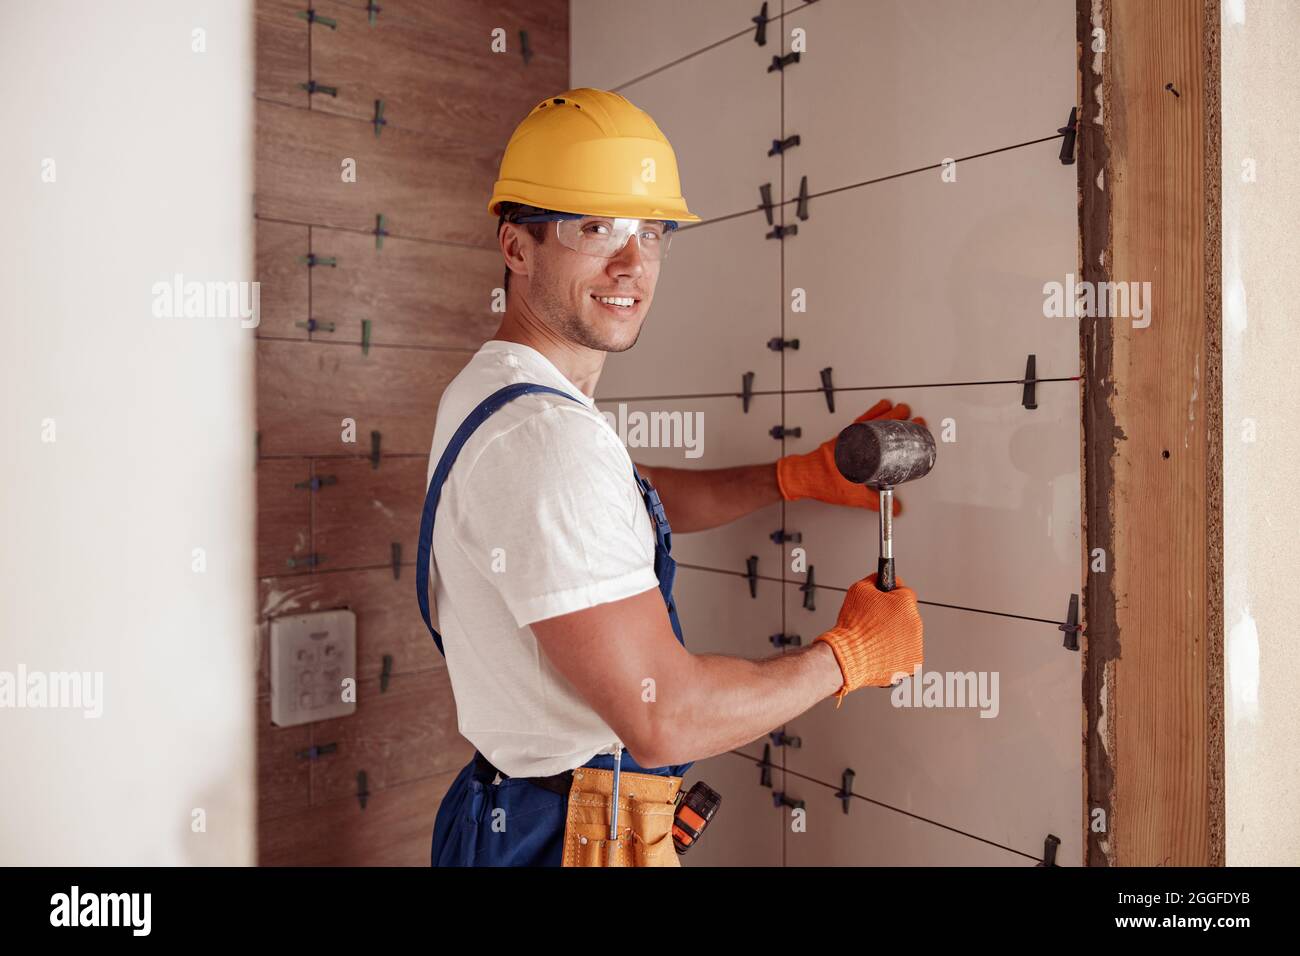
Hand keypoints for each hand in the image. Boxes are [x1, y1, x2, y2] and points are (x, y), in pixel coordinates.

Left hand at [775, 400, 926, 515]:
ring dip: (885, 411)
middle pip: (879, 419)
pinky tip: (876, 415)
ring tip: (898, 409)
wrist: (800, 477)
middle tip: (910, 415)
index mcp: (858, 448)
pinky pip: (859, 422)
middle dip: (898, 414)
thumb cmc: (820, 481)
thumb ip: (875, 502)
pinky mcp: (841, 438)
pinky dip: (870, 415)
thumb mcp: (852, 494)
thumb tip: (895, 507)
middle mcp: (853, 438)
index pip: (885, 431)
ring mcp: (847, 436)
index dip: (902, 426)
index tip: (915, 424)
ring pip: (870, 417)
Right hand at [814, 572, 923, 706]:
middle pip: (906, 614)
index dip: (890, 595)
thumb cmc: (853, 625)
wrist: (849, 655)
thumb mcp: (858, 589)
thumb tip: (879, 578)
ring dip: (895, 634)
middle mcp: (915, 622)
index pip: (904, 591)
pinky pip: (906, 653)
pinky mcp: (913, 662)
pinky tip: (881, 650)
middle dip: (893, 616)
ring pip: (907, 634)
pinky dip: (896, 652)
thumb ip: (873, 580)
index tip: (883, 600)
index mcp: (905, 602)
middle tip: (874, 622)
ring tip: (875, 638)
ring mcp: (916, 644)